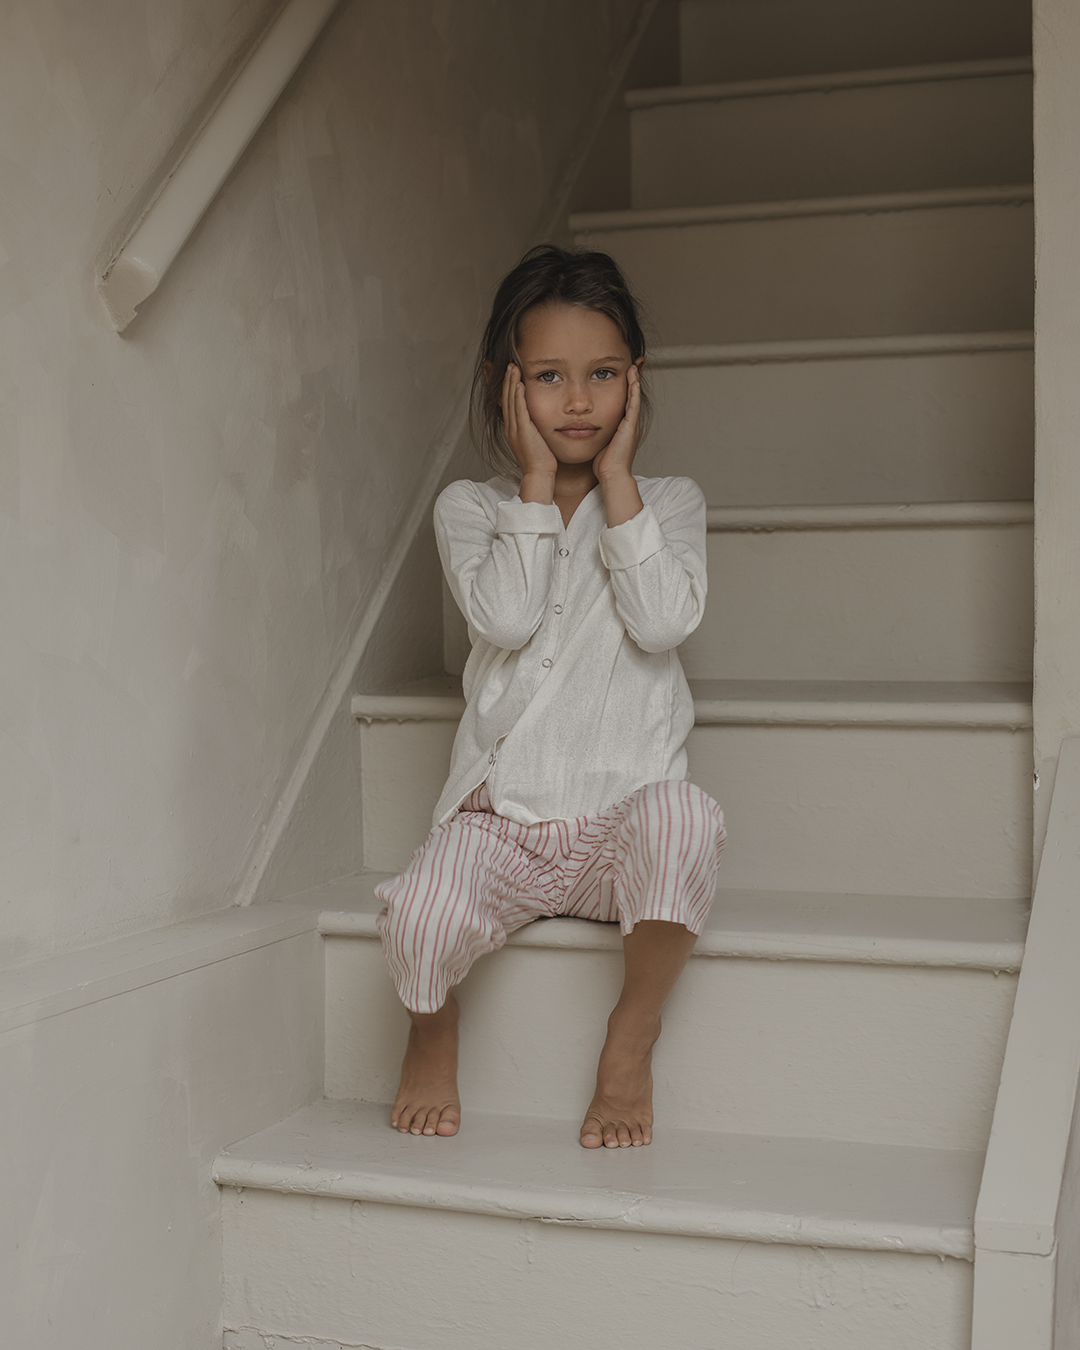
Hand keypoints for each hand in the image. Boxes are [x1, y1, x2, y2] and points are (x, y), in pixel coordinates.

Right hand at [501, 364, 556, 483]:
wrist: (539, 475)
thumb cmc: (542, 461)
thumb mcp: (536, 441)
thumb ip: (535, 429)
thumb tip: (539, 421)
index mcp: (512, 429)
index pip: (508, 403)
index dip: (508, 387)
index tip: (510, 373)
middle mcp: (510, 427)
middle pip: (506, 398)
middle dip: (507, 380)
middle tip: (509, 364)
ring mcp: (515, 429)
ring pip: (511, 401)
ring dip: (511, 383)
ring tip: (512, 367)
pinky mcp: (522, 431)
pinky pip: (519, 410)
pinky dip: (518, 395)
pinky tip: (519, 383)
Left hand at [592, 363, 641, 483]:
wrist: (612, 475)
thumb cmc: (604, 464)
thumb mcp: (599, 442)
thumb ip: (595, 432)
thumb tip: (582, 427)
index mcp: (623, 427)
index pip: (624, 403)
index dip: (624, 389)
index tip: (621, 375)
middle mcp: (630, 424)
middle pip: (632, 397)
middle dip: (632, 381)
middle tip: (632, 365)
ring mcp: (632, 425)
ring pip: (634, 398)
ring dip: (634, 382)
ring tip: (633, 367)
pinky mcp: (631, 427)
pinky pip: (633, 406)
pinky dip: (634, 392)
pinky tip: (633, 380)